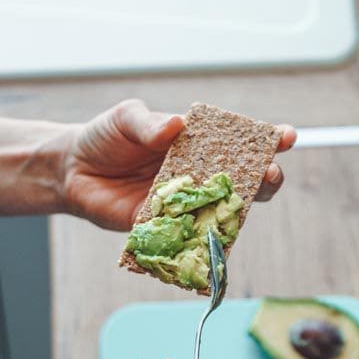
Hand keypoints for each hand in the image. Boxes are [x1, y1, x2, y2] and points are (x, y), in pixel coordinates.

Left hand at [58, 99, 296, 230]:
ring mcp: (185, 204)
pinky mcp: (166, 229)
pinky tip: (214, 237)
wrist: (72, 172)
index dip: (267, 140)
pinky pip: (190, 237)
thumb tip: (175, 127)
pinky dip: (204, 239)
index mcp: (196, 144)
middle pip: (242, 181)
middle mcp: (197, 176)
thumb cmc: (105, 138)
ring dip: (239, 211)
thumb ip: (150, 123)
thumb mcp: (126, 119)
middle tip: (271, 175)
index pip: (239, 142)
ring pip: (222, 211)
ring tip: (249, 203)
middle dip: (264, 178)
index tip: (286, 137)